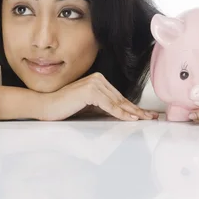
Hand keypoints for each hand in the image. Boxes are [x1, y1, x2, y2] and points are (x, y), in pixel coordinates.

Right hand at [39, 72, 158, 121]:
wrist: (46, 106)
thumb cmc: (65, 107)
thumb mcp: (89, 108)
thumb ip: (104, 107)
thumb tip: (121, 114)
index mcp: (98, 80)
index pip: (119, 97)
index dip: (134, 107)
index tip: (146, 114)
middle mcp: (98, 79)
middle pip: (121, 99)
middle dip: (138, 109)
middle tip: (153, 117)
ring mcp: (94, 83)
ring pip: (117, 102)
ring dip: (133, 112)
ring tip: (145, 119)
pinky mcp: (90, 91)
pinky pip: (109, 105)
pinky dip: (121, 113)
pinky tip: (131, 118)